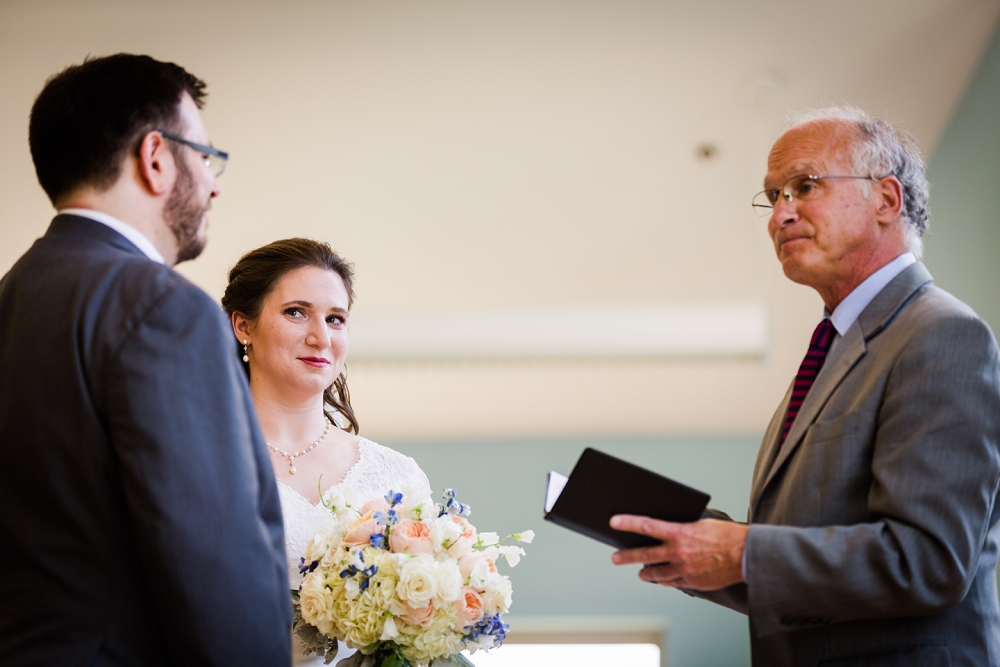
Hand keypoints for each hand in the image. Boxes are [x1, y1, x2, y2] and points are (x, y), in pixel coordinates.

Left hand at [610, 515, 747, 590]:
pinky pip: (673, 582)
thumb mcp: (701, 523)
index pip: (647, 526)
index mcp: (680, 533)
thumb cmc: (726, 535)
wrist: (747, 554)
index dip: (628, 524)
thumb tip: (667, 528)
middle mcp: (679, 552)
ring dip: (645, 573)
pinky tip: (660, 579)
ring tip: (639, 572)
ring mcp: (685, 569)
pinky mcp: (693, 582)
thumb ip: (682, 527)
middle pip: (645, 554)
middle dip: (627, 556)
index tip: (614, 522)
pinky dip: (664, 580)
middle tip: (614, 558)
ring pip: (657, 573)